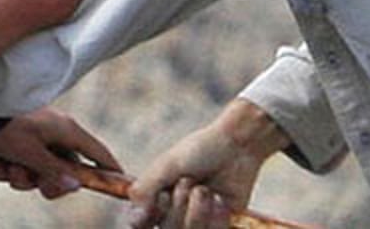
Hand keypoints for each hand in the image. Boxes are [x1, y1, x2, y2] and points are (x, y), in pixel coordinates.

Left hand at [0, 107, 120, 199]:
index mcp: (65, 130)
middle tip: (36, 184)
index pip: (98, 152)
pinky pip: (17, 168)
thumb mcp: (31, 153)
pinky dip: (5, 168)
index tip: (124, 183)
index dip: (109, 169)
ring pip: (37, 173)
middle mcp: (52, 135)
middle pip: (64, 171)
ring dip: (21, 177)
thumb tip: (75, 185)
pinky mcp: (14, 144)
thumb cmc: (3, 127)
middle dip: (46, 182)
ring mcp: (33, 139)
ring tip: (8, 166)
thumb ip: (54, 171)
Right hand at [127, 99, 289, 227]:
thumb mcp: (166, 166)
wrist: (237, 148)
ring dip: (197, 210)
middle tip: (188, 182)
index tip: (162, 196)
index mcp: (157, 196)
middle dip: (178, 205)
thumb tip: (132, 220)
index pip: (143, 222)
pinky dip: (216, 216)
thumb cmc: (199, 151)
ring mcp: (198, 219)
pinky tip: (219, 199)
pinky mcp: (221, 224)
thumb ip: (145, 190)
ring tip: (205, 190)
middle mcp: (175, 210)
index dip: (153, 213)